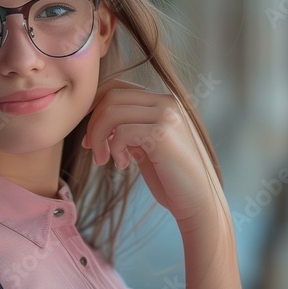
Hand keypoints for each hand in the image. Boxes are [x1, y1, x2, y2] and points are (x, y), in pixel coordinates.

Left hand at [80, 78, 221, 226]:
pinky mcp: (162, 133)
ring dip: (99, 138)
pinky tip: (124, 165)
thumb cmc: (170, 178)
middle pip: (111, 96)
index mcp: (162, 102)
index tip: (90, 134)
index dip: (95, 107)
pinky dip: (114, 149)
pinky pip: (122, 132)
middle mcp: (166, 102)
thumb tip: (100, 124)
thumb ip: (129, 129)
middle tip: (92, 149)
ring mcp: (166, 116)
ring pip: (112, 112)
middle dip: (93, 124)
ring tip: (103, 160)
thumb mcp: (145, 147)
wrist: (197, 201)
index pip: (118, 87)